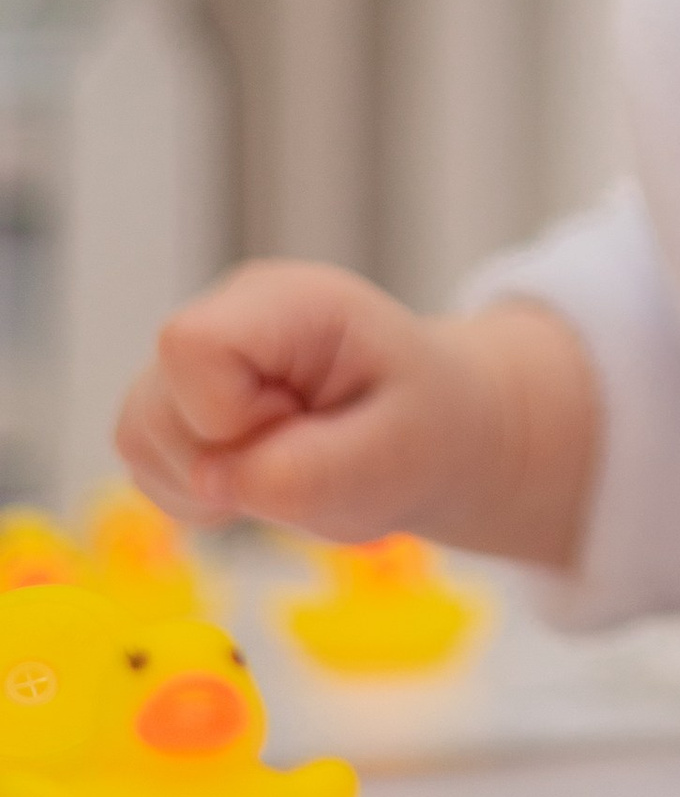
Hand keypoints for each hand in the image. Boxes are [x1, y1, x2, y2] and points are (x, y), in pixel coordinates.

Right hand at [116, 262, 597, 567]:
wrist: (422, 430)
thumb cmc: (415, 429)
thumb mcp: (393, 456)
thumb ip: (305, 472)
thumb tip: (211, 482)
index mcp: (288, 300)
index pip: (192, 342)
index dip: (227, 413)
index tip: (296, 425)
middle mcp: (227, 314)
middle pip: (154, 403)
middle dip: (227, 460)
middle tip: (307, 450)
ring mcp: (192, 360)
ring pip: (140, 439)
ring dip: (211, 484)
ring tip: (287, 463)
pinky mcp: (173, 406)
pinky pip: (148, 470)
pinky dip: (201, 496)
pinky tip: (260, 474)